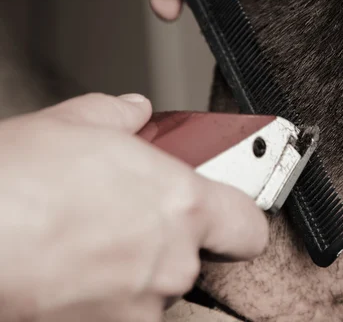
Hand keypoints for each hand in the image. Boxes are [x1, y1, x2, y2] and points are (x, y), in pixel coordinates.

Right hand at [0, 93, 266, 321]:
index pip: (247, 226)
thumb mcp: (73, 125)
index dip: (236, 221)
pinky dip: (96, 302)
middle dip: (163, 243)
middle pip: (192, 259)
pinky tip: (62, 276)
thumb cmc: (15, 183)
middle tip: (123, 224)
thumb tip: (133, 112)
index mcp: (181, 205)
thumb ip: (118, 117)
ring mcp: (138, 308)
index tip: (223, 217)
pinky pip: (114, 316)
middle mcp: (170, 262)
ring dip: (127, 275)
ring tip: (81, 249)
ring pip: (150, 292)